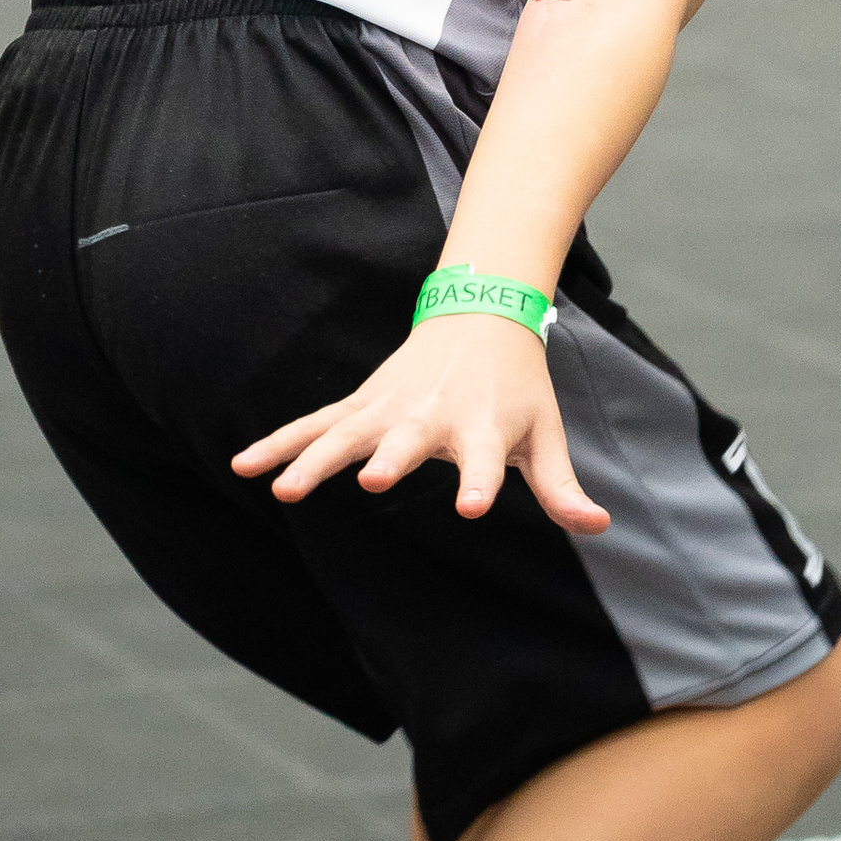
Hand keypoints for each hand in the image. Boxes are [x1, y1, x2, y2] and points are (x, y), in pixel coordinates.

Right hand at [234, 315, 610, 531]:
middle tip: (373, 480)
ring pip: (346, 432)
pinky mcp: (361, 404)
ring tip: (284, 490)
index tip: (472, 506)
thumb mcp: (545, 433)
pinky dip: (279, 443)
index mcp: (483, 427)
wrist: (481, 315)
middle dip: (390, 459)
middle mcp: (432, 415)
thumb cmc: (516, 386)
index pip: (485, 463)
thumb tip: (597, 526)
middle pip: (407, 441)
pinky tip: (243, 467)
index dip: (480, 484)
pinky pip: (313, 425)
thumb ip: (562, 486)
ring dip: (315, 458)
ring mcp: (389, 407)